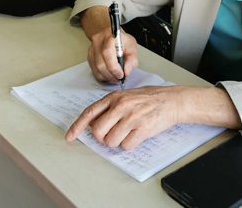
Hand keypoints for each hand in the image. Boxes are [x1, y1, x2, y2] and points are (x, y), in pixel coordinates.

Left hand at [65, 86, 181, 149]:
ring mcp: (131, 118)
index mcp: (114, 98)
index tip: (70, 136)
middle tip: (111, 135)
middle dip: (102, 138)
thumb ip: (109, 106)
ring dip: (117, 142)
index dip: (77, 126)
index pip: (90, 113)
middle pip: (98, 131)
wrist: (172, 101)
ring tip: (127, 133)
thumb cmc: (150, 98)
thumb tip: (92, 121)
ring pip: (111, 141)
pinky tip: (136, 135)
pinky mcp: (142, 129)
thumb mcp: (126, 96)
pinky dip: (129, 144)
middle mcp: (121, 107)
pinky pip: (126, 146)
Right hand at [87, 26, 138, 82]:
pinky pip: (94, 70)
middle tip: (120, 78)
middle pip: (100, 63)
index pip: (107, 53)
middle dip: (111, 75)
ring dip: (107, 77)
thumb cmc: (123, 41)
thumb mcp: (132, 46)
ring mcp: (92, 49)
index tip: (121, 74)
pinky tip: (110, 74)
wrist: (114, 36)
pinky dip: (103, 76)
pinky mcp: (90, 56)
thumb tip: (126, 71)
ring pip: (96, 69)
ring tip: (116, 77)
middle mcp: (98, 41)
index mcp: (109, 36)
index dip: (113, 67)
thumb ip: (132, 59)